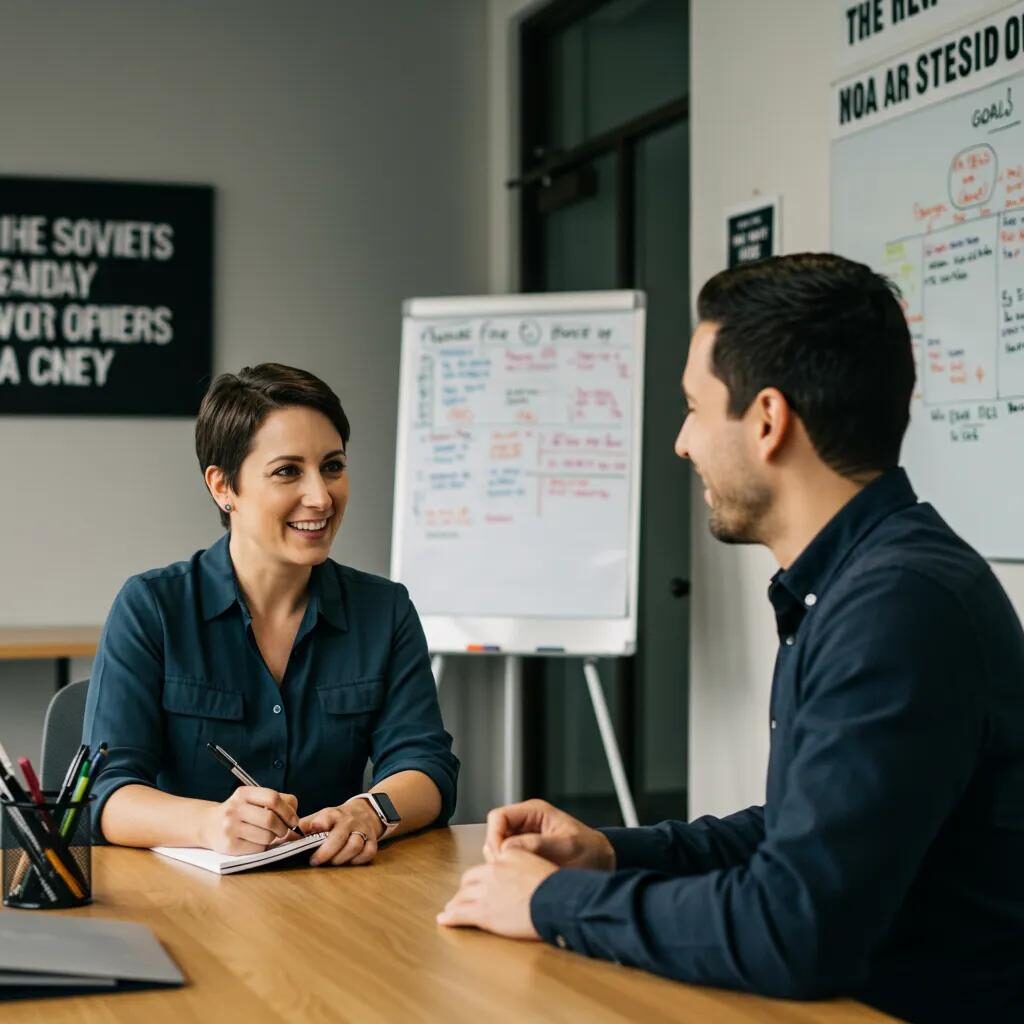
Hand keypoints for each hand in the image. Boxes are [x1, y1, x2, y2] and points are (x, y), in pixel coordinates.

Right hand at [199, 786, 299, 854]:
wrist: (208, 825)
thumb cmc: (239, 812)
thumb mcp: (253, 799)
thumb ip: (277, 802)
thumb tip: (295, 816)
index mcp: (243, 793)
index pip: (273, 798)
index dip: (288, 810)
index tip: (294, 820)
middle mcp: (234, 809)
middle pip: (270, 819)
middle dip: (283, 828)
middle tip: (284, 831)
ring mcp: (230, 827)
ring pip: (266, 836)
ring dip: (274, 838)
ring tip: (269, 835)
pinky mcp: (229, 845)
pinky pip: (257, 849)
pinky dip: (263, 847)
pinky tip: (257, 842)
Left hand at [299, 798, 383, 866]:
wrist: (364, 812)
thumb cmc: (337, 819)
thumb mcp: (320, 817)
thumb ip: (304, 827)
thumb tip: (284, 838)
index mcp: (333, 814)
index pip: (328, 817)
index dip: (322, 822)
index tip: (315, 828)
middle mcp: (349, 821)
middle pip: (340, 836)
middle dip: (326, 852)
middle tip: (315, 861)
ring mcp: (362, 830)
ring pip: (355, 845)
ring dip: (341, 858)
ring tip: (331, 862)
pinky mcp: (372, 840)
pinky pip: (368, 852)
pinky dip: (359, 860)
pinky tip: (349, 861)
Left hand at [436, 848, 557, 937]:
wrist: (556, 900)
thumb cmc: (557, 887)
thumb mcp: (541, 864)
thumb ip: (527, 863)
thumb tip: (524, 871)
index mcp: (508, 857)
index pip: (489, 864)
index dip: (483, 875)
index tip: (481, 880)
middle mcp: (494, 871)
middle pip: (471, 878)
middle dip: (465, 888)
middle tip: (462, 896)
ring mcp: (486, 891)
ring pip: (463, 896)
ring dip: (456, 903)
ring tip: (450, 909)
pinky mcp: (483, 912)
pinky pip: (460, 914)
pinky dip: (450, 917)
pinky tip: (443, 920)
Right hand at [484, 799, 615, 870]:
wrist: (602, 862)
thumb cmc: (590, 851)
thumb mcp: (567, 847)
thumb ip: (539, 844)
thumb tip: (509, 848)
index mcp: (534, 811)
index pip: (499, 817)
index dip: (494, 836)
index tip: (499, 857)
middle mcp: (526, 822)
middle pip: (494, 832)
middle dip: (496, 851)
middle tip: (505, 870)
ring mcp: (524, 837)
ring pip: (498, 846)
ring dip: (501, 862)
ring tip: (516, 875)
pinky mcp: (526, 852)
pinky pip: (507, 859)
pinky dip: (508, 868)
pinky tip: (520, 878)